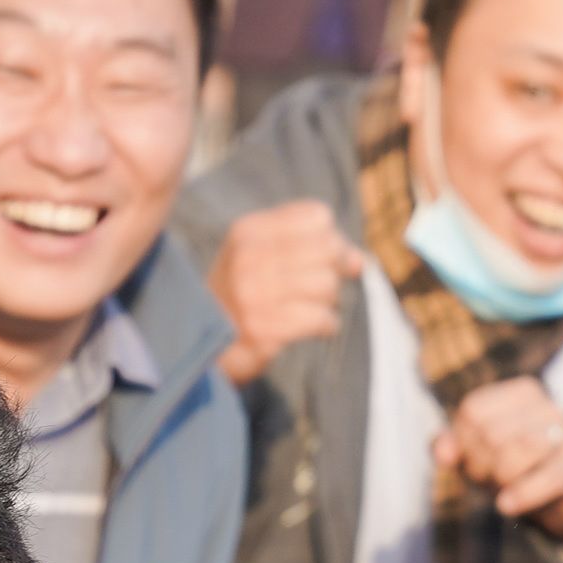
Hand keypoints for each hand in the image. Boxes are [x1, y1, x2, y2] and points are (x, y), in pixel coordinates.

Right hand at [211, 199, 369, 386]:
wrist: (203, 344)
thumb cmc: (243, 294)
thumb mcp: (262, 254)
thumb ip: (313, 247)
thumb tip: (360, 261)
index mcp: (248, 231)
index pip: (318, 217)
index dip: (331, 238)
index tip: (323, 258)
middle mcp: (248, 259)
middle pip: (328, 249)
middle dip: (335, 269)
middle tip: (321, 287)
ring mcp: (254, 295)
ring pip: (328, 285)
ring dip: (329, 301)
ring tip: (309, 308)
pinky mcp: (264, 330)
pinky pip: (322, 319)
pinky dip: (326, 325)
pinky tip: (312, 327)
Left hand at [435, 375, 562, 562]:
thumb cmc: (522, 472)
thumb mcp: (481, 457)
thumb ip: (454, 448)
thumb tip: (441, 453)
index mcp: (522, 393)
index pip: (473, 410)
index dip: (464, 443)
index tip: (477, 461)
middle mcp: (549, 407)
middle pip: (489, 434)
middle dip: (481, 467)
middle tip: (492, 481)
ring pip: (512, 454)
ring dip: (500, 481)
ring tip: (507, 489)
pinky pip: (543, 479)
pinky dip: (520, 497)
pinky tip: (507, 507)